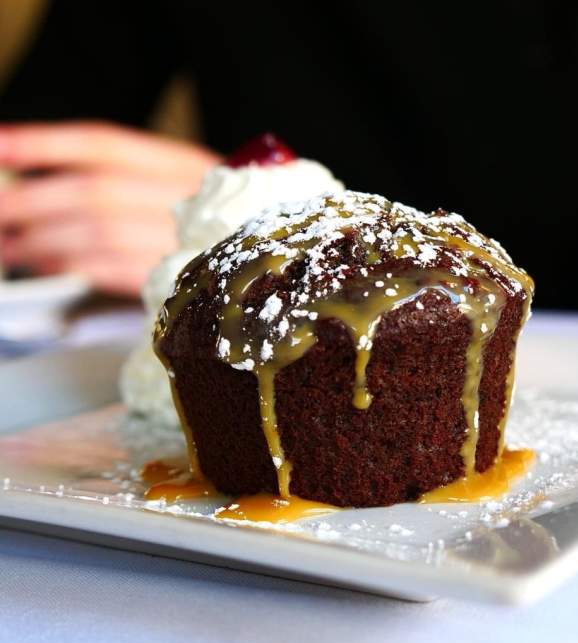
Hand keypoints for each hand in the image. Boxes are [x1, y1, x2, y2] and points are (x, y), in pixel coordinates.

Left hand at [0, 121, 220, 295]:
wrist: (272, 272)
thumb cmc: (217, 232)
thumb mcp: (182, 194)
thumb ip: (123, 187)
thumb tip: (40, 183)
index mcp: (185, 165)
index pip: (106, 146)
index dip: (47, 144)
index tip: (0, 146)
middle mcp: (190, 198)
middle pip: (96, 190)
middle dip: (32, 201)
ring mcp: (190, 242)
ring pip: (102, 232)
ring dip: (43, 240)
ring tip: (6, 247)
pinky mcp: (184, 284)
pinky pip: (120, 271)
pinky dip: (77, 267)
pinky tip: (48, 268)